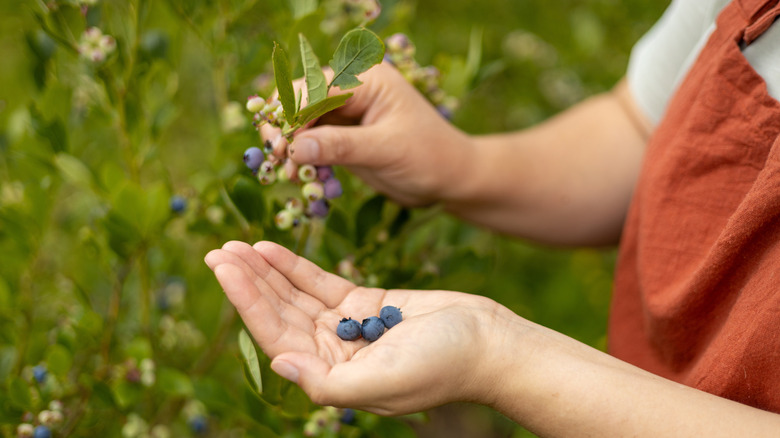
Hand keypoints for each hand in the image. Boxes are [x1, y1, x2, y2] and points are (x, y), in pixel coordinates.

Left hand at [204, 240, 517, 414]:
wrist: (489, 343)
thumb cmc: (443, 366)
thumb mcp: (383, 382)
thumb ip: (327, 381)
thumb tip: (278, 363)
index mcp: (331, 377)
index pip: (276, 336)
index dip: (247, 302)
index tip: (223, 269)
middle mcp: (332, 352)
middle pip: (279, 313)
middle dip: (248, 282)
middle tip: (216, 251)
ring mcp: (347, 325)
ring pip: (295, 294)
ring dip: (265, 270)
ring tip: (235, 245)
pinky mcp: (365, 301)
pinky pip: (320, 283)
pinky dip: (295, 266)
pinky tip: (270, 249)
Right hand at [261, 62, 474, 206]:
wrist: (450, 179)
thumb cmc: (429, 156)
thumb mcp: (386, 150)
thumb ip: (340, 146)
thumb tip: (295, 148)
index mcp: (366, 80)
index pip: (314, 88)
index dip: (292, 114)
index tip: (281, 147)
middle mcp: (351, 91)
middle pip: (301, 102)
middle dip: (286, 131)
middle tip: (277, 162)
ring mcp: (346, 115)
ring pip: (302, 126)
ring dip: (292, 150)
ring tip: (289, 177)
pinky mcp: (343, 139)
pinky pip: (311, 145)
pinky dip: (304, 161)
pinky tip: (304, 180)